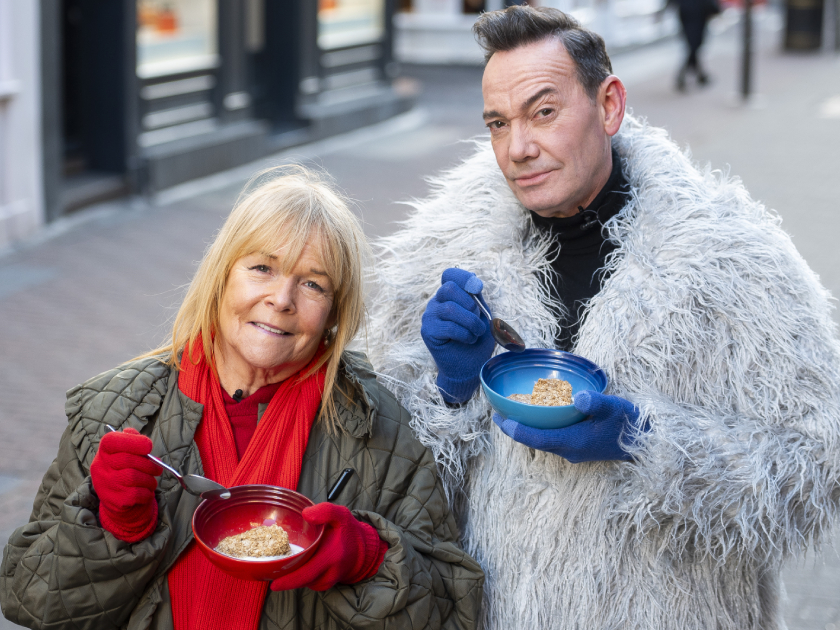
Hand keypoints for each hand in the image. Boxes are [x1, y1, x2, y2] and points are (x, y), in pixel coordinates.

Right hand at [90, 427, 161, 541]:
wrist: (118, 499)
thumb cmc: (126, 469)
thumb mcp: (126, 452)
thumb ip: (132, 440)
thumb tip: (140, 438)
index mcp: (104, 451)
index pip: (111, 441)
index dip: (132, 441)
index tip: (148, 446)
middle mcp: (100, 467)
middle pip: (127, 460)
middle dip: (149, 465)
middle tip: (157, 469)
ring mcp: (105, 484)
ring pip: (133, 477)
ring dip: (149, 480)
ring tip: (151, 481)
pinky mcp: (113, 500)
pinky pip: (136, 494)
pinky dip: (147, 493)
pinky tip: (146, 492)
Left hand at [270, 503, 385, 591]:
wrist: (362, 548)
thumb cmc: (348, 530)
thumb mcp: (341, 514)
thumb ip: (325, 511)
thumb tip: (306, 514)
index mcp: (332, 554)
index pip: (308, 572)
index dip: (290, 580)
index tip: (273, 584)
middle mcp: (331, 571)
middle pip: (303, 581)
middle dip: (285, 582)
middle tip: (270, 578)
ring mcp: (329, 580)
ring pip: (305, 582)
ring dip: (293, 576)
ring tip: (283, 565)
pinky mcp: (326, 583)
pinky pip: (309, 582)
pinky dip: (301, 576)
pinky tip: (296, 566)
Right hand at [421, 268, 495, 402]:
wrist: (470, 366)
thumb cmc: (477, 340)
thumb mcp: (482, 315)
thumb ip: (478, 298)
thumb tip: (474, 283)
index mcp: (450, 295)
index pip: (450, 275)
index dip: (463, 278)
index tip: (478, 289)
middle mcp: (437, 302)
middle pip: (449, 288)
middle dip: (470, 305)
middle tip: (478, 321)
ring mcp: (429, 316)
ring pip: (450, 308)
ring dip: (471, 322)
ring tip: (476, 333)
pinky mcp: (427, 331)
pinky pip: (448, 326)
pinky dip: (464, 334)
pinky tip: (468, 340)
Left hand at [492, 391, 640, 462]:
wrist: (648, 443)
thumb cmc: (630, 424)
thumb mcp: (614, 408)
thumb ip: (595, 402)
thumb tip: (577, 397)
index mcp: (572, 442)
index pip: (536, 438)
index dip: (516, 430)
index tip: (499, 419)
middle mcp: (570, 450)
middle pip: (535, 441)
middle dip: (516, 429)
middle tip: (499, 414)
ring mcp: (575, 451)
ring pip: (543, 441)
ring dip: (527, 429)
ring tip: (513, 414)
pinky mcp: (581, 447)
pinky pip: (553, 439)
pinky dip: (541, 429)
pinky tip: (541, 416)